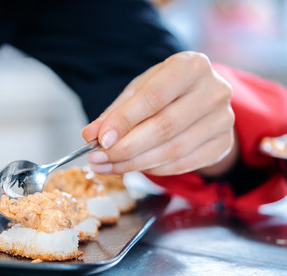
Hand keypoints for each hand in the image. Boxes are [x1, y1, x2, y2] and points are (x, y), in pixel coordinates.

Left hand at [82, 51, 235, 176]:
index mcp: (191, 66)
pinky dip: (154, 170)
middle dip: (125, 148)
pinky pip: (182, 164)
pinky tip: (134, 167)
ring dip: (135, 163)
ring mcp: (223, 119)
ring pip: (172, 150)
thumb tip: (90, 134)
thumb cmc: (166, 91)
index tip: (100, 139)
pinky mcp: (223, 144)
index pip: (153, 97)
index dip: (125, 121)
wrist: (202, 100)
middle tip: (98, 158)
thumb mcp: (139, 91)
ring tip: (108, 166)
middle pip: (164, 127)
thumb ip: (116, 112)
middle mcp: (214, 90)